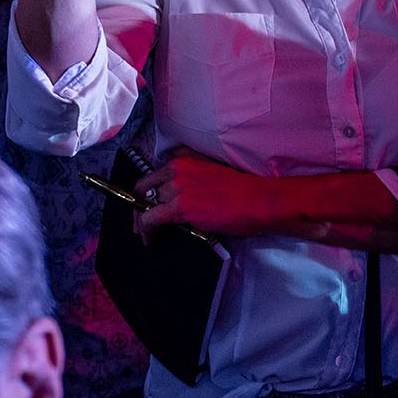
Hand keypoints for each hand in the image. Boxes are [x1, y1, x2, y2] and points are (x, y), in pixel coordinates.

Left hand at [134, 148, 266, 239]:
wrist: (258, 201)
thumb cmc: (244, 190)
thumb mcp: (214, 170)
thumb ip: (193, 175)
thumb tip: (180, 194)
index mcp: (185, 157)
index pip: (154, 174)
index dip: (146, 191)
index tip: (147, 204)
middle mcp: (177, 167)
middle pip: (145, 187)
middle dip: (139, 205)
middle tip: (141, 222)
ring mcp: (178, 186)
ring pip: (145, 204)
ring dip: (143, 221)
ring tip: (147, 235)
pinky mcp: (180, 207)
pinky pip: (151, 218)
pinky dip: (146, 230)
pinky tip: (149, 240)